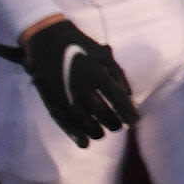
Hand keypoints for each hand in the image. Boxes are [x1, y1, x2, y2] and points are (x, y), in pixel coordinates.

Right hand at [20, 17, 139, 146]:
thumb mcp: (104, 55)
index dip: (128, 112)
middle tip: (118, 127)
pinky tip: (84, 143)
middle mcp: (81, 86)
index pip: (117, 97)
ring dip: (95, 131)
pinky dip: (75, 135)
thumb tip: (129, 96)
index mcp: (97, 72)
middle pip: (101, 112)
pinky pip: (65, 122)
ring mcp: (65, 94)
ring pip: (83, 120)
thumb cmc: (82, 47)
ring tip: (102, 134)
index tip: (135, 122)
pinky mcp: (51, 100)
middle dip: (112, 122)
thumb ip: (118, 75)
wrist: (48, 41)